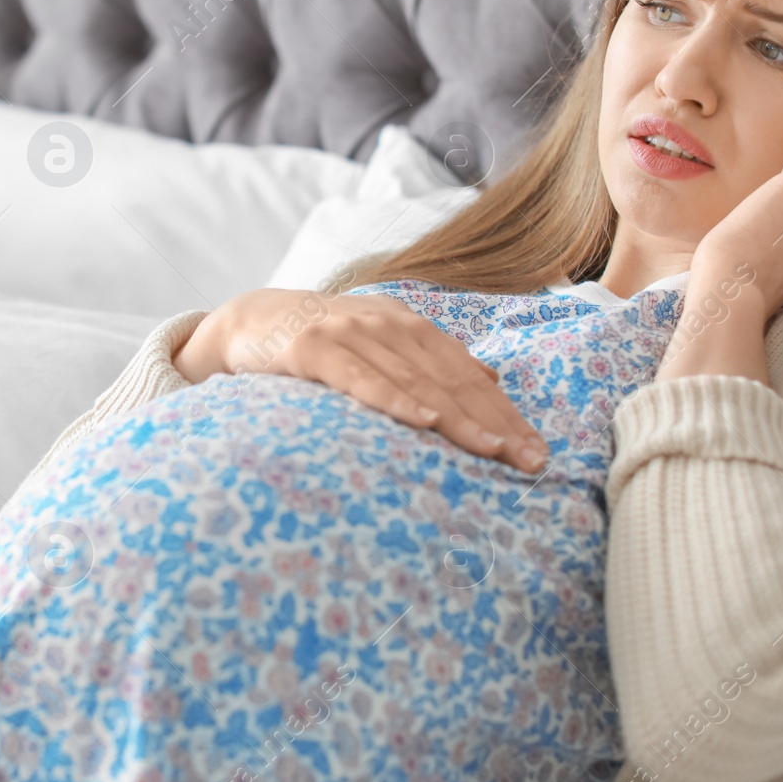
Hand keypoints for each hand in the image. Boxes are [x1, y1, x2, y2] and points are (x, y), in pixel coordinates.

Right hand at [172, 288, 549, 472]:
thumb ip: (429, 359)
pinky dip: (394, 398)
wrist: (245, 321)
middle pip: (451, 379)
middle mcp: (386, 324)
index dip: (505, 413)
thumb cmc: (318, 342)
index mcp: (408, 326)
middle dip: (495, 421)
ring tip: (492, 450)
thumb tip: (490, 379)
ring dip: (458, 416)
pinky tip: (424, 419)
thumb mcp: (379, 343)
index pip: (467, 374)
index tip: (537, 451)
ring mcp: (349, 333)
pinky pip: (360, 378)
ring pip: (415, 379)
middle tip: (530, 460)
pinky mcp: (312, 349)